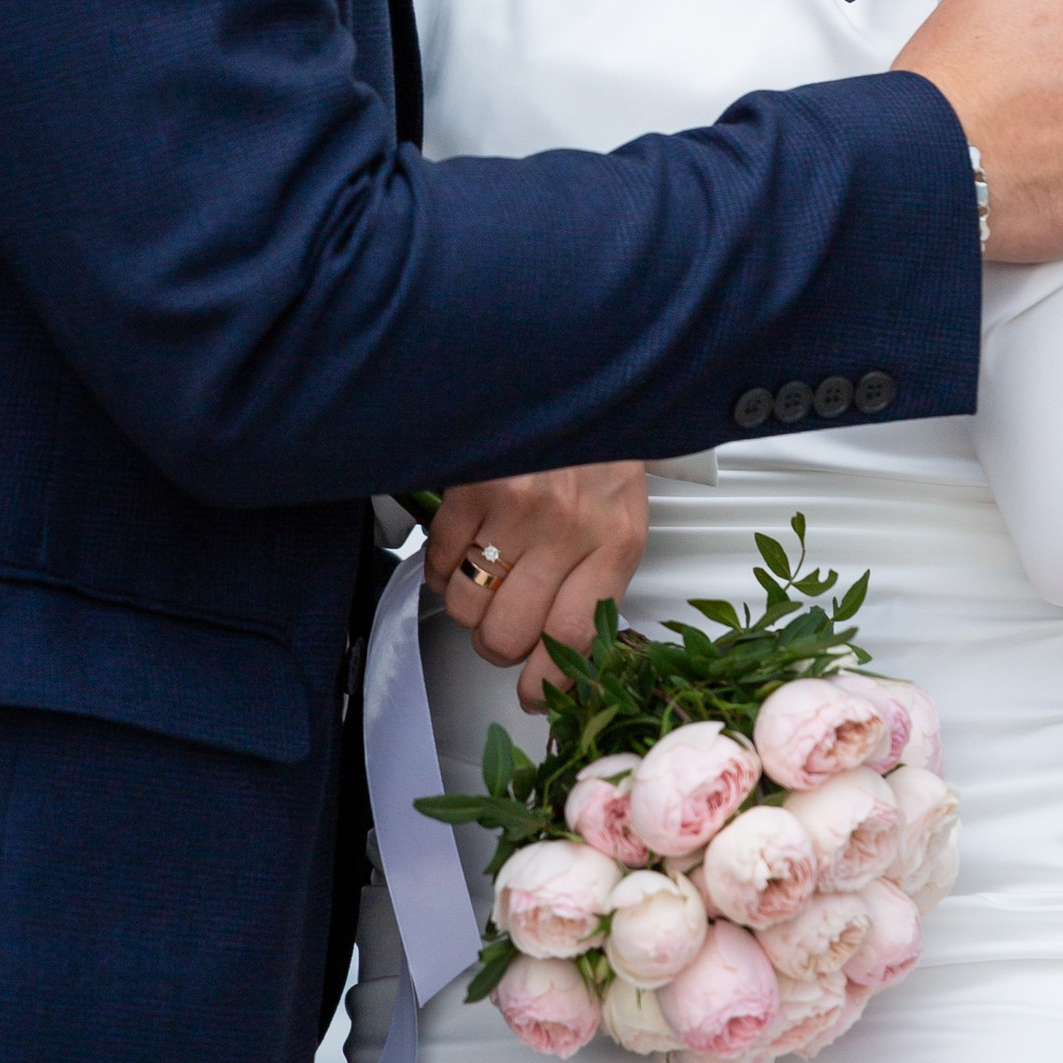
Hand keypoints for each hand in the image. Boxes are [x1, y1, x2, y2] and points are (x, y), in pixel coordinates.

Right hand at [424, 466, 651, 711]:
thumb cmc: (600, 447)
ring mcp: (516, 505)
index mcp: (616, 540)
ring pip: (466, 604)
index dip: (549, 683)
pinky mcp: (472, 483)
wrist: (582, 368)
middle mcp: (568, 527)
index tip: (535, 695)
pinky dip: (441, 564)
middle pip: (508, 636)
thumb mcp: (622, 515)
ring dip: (466, 604)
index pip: (576, 641)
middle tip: (502, 630)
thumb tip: (563, 657)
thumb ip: (597, 580)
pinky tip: (461, 547)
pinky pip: (440, 558)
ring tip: (483, 580)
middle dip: (497, 645)